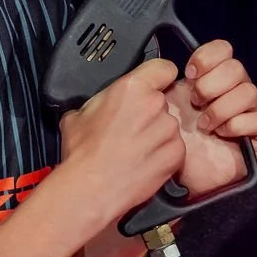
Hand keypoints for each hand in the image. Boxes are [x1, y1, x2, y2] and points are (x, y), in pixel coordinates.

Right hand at [58, 57, 184, 234]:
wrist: (91, 188)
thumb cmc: (83, 153)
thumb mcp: (79, 113)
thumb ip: (101, 100)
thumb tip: (104, 102)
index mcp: (132, 87)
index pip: (163, 68)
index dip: (158, 76)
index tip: (154, 84)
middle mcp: (155, 105)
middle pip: (162, 101)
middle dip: (149, 112)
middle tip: (131, 128)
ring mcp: (168, 130)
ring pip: (168, 125)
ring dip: (157, 134)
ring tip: (134, 150)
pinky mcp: (177, 154)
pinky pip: (174, 148)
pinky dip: (163, 154)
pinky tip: (143, 162)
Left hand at [165, 40, 256, 198]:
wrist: (180, 173)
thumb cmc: (173, 139)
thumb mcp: (161, 102)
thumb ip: (163, 78)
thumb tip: (165, 63)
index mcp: (214, 78)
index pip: (223, 50)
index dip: (207, 58)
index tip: (189, 74)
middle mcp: (236, 90)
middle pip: (236, 68)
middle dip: (211, 85)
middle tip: (195, 103)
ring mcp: (252, 111)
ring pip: (248, 92)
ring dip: (221, 109)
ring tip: (205, 126)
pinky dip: (237, 126)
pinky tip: (222, 134)